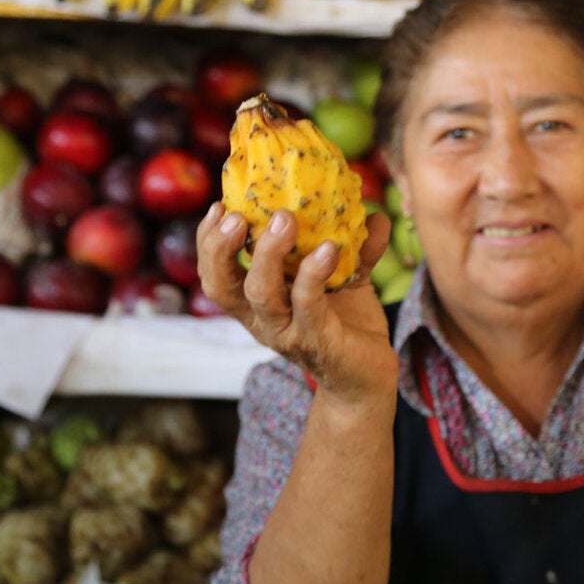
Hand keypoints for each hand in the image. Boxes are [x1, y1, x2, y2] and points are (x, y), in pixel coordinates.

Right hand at [196, 203, 398, 398]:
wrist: (367, 377)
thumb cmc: (347, 325)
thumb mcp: (347, 279)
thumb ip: (357, 247)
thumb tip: (375, 214)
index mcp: (256, 303)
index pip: (216, 274)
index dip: (208, 242)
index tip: (219, 207)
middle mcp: (263, 320)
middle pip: (223, 285)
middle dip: (222, 247)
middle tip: (238, 215)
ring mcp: (288, 332)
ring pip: (261, 295)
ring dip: (267, 254)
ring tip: (284, 219)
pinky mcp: (317, 341)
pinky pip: (307, 305)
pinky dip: (314, 273)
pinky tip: (329, 248)